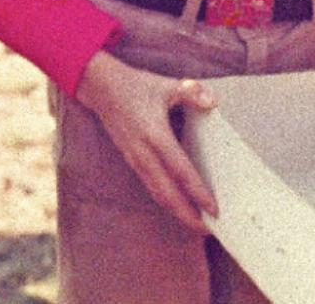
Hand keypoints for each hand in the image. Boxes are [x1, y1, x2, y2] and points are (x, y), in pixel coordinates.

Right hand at [74, 53, 218, 232]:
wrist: (100, 88)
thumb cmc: (135, 86)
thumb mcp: (165, 85)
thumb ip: (191, 92)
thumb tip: (212, 102)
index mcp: (155, 135)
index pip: (180, 171)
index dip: (197, 192)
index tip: (214, 209)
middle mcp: (144, 153)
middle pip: (167, 194)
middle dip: (187, 215)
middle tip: (209, 230)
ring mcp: (135, 159)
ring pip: (157, 193)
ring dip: (176, 211)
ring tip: (196, 223)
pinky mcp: (131, 160)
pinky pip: (150, 185)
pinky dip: (165, 199)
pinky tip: (177, 204)